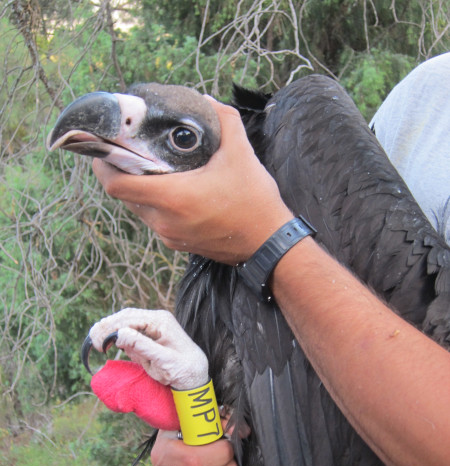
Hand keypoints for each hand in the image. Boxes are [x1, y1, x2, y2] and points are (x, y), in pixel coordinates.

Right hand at [87, 307, 207, 389]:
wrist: (194, 375)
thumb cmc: (182, 369)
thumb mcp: (162, 360)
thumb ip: (142, 346)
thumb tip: (119, 334)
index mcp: (160, 321)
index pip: (130, 319)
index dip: (111, 329)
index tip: (99, 342)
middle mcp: (156, 318)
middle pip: (125, 316)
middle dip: (107, 326)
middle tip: (93, 341)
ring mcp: (153, 324)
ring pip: (125, 320)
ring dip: (110, 328)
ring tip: (96, 340)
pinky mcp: (149, 333)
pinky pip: (130, 328)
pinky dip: (117, 333)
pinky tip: (109, 341)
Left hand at [93, 99, 292, 263]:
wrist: (268, 243)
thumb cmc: (254, 201)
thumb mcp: (241, 153)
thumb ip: (223, 121)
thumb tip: (207, 100)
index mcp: (172, 197)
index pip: (116, 184)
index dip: (103, 165)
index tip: (103, 148)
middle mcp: (164, 220)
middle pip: (123, 196)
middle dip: (119, 173)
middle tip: (126, 151)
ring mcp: (170, 236)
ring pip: (138, 209)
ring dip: (137, 189)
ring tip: (148, 167)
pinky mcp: (179, 244)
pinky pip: (155, 221)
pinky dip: (154, 204)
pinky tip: (170, 190)